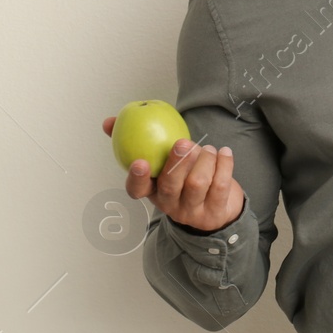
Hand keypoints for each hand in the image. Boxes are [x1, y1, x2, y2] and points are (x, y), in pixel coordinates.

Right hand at [101, 117, 244, 232]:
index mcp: (152, 191)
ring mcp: (193, 210)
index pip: (137, 190)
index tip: (140, 162)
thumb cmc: (184, 177)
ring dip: (205, 160)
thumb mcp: (162, 161)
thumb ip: (135, 141)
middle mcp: (170, 204)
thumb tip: (109, 122)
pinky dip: (224, 164)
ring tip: (208, 149)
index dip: (137, 178)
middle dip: (177, 162)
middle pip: (170, 185)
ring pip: (197, 184)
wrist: (217, 207)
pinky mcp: (216, 210)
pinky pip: (220, 185)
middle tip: (183, 143)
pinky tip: (224, 152)